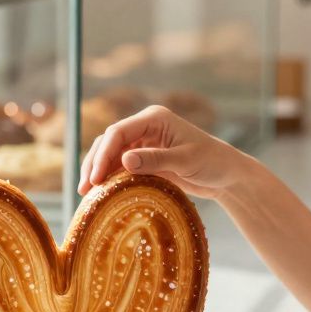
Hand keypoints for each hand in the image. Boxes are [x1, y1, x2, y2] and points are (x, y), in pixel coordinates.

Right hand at [77, 105, 249, 200]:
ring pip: (111, 153)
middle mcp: (145, 126)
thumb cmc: (212, 162)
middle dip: (94, 163)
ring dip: (97, 170)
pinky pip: (121, 165)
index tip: (95, 178)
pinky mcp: (145, 157)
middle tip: (85, 189)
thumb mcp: (185, 161)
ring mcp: (144, 141)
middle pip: (109, 141)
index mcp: (154, 118)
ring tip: (86, 193)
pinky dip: (110, 177)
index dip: (103, 154)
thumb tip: (124, 160)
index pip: (118, 131)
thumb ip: (155, 160)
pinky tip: (101, 193)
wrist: (226, 174)